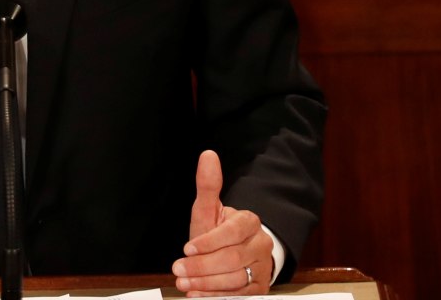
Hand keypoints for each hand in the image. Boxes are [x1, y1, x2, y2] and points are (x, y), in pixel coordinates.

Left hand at [172, 150, 271, 295]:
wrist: (235, 254)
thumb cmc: (218, 232)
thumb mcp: (210, 211)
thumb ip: (208, 186)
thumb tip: (207, 155)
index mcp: (249, 222)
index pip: (232, 232)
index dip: (209, 242)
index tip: (187, 248)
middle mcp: (260, 245)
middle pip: (233, 259)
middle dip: (202, 267)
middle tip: (178, 270)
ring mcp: (262, 268)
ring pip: (236, 279)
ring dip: (207, 284)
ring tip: (185, 284)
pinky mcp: (259, 289)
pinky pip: (239, 296)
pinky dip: (216, 297)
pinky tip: (198, 295)